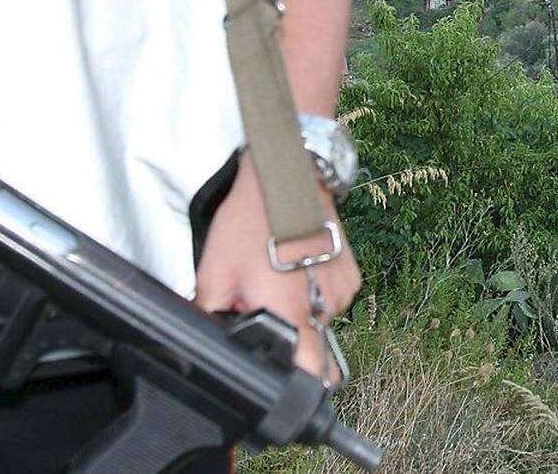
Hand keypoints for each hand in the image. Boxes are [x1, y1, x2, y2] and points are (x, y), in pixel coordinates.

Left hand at [194, 156, 360, 381]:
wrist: (286, 178)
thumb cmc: (251, 222)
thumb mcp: (214, 274)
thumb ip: (212, 315)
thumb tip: (207, 339)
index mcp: (292, 312)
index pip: (310, 371)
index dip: (296, 379)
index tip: (282, 372)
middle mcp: (326, 305)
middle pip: (309, 343)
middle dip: (286, 331)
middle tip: (262, 300)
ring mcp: (343, 288)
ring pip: (319, 318)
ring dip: (299, 307)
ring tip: (278, 273)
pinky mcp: (351, 272)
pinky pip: (330, 296)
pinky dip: (314, 288)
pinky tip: (297, 263)